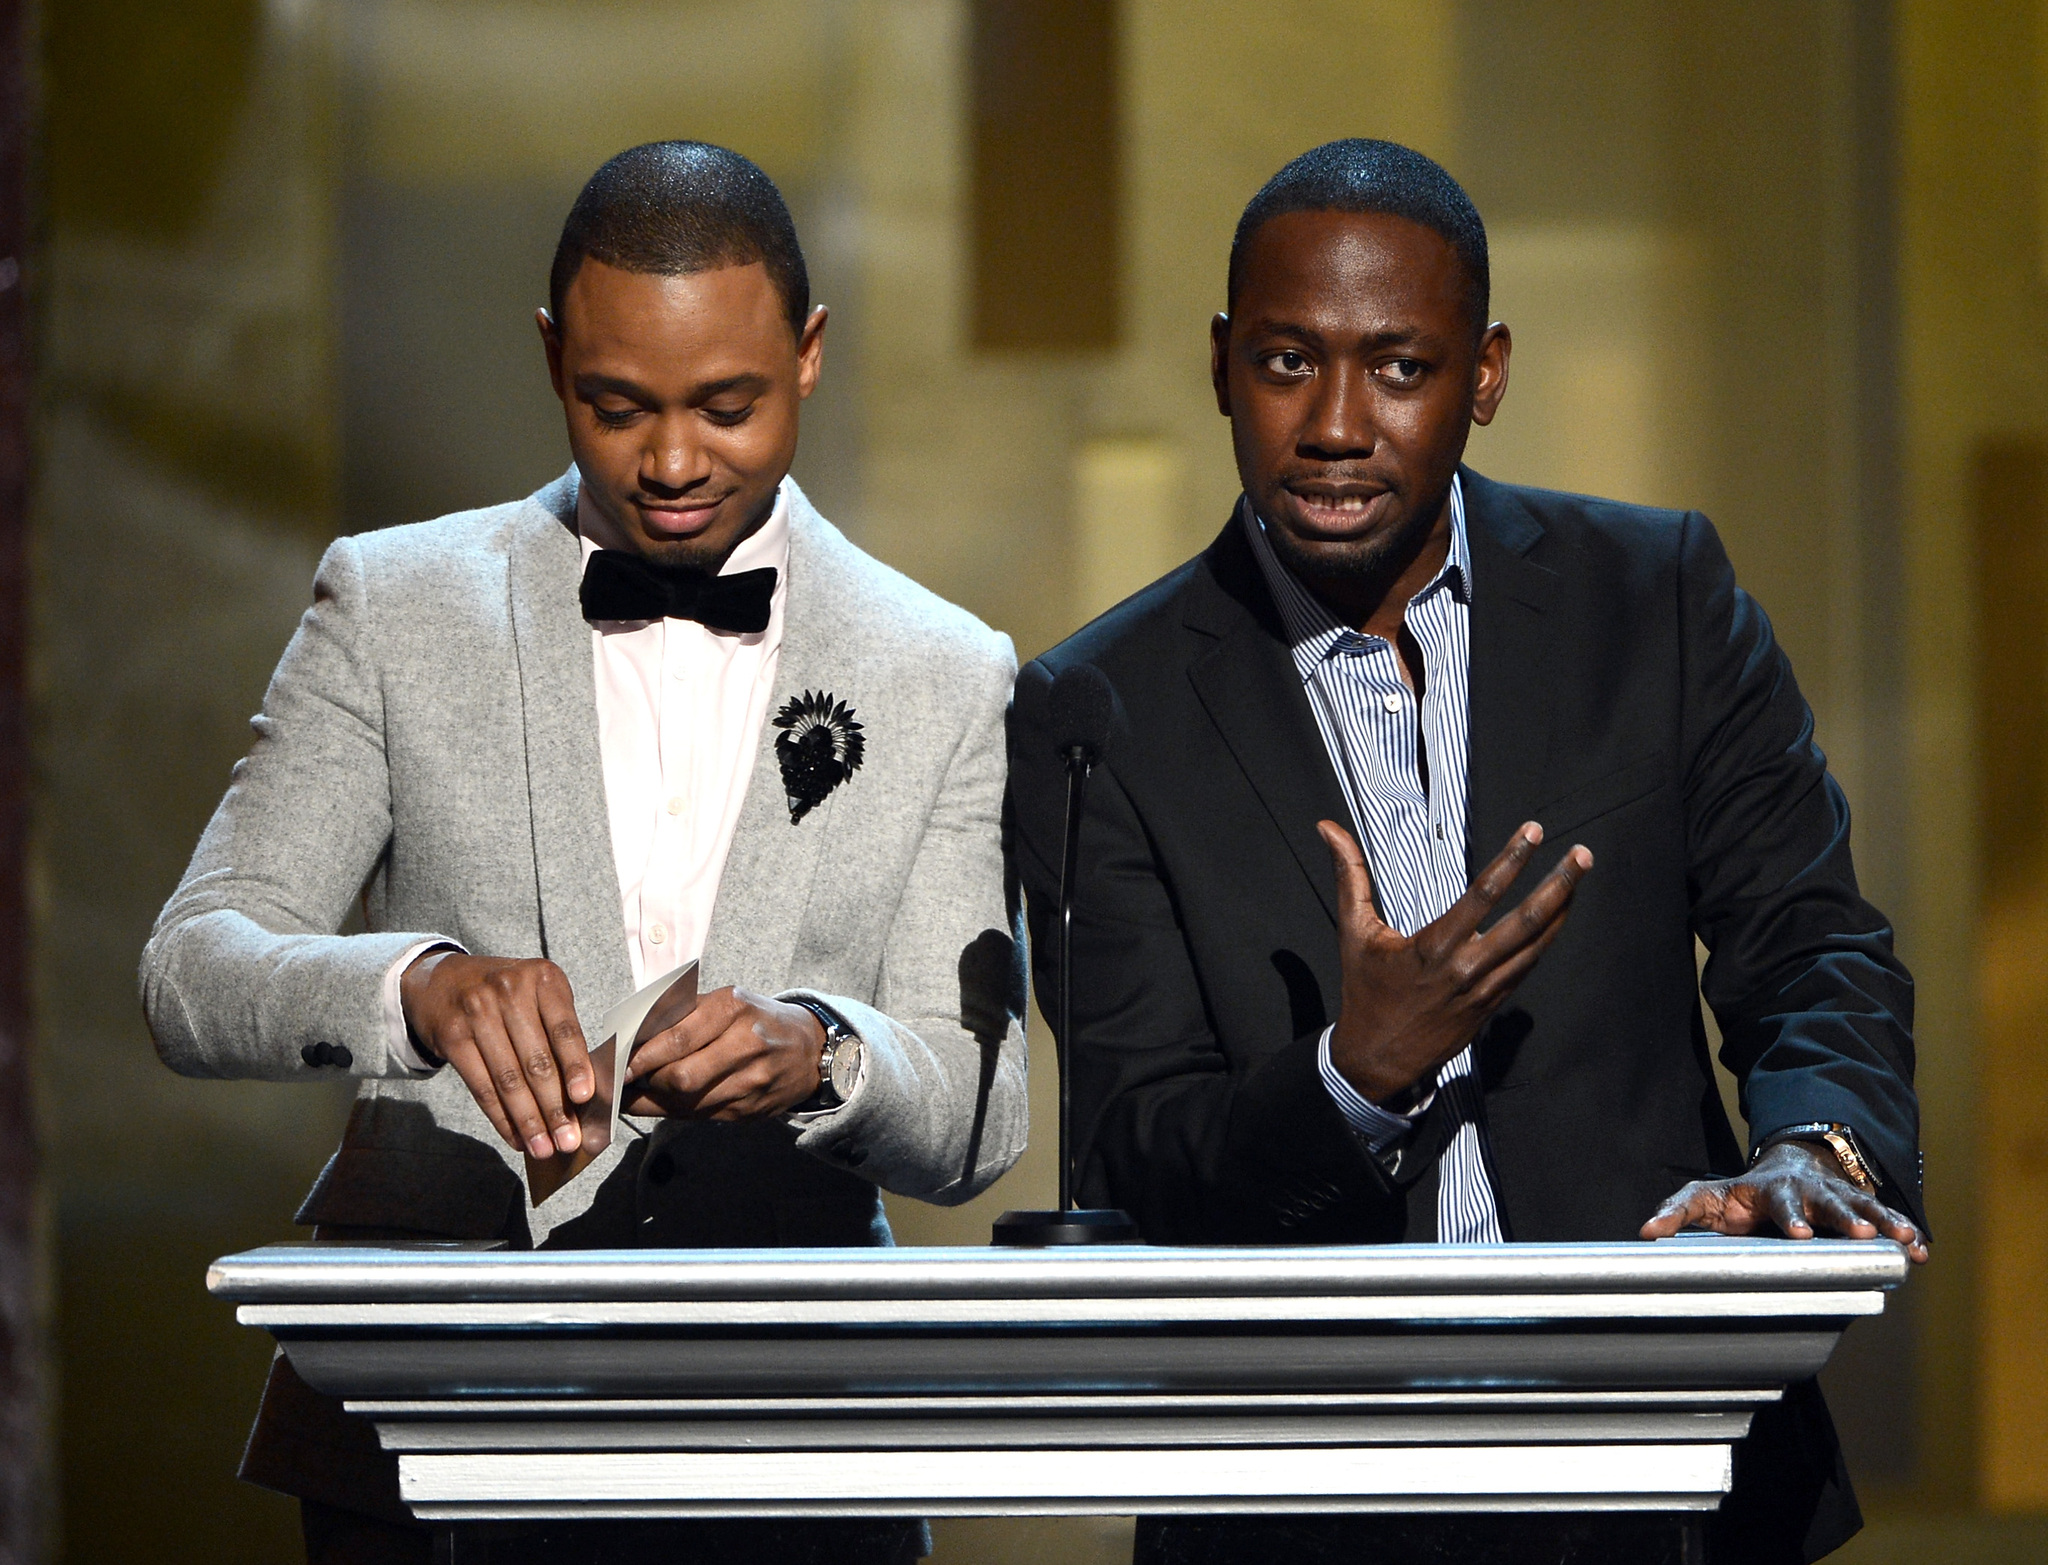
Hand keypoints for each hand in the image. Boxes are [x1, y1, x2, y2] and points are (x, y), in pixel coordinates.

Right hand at [400, 951, 593, 1158]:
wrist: (443, 981)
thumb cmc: (506, 995)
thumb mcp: (537, 995)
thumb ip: (559, 1034)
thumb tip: (581, 1096)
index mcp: (543, 978)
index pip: (565, 1029)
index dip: (576, 1066)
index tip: (584, 1098)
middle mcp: (509, 990)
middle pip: (536, 1060)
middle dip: (555, 1107)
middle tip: (569, 1140)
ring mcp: (477, 1011)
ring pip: (508, 1079)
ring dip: (529, 1121)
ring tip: (544, 1148)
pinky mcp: (452, 1036)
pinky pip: (481, 1086)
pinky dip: (501, 1118)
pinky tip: (516, 1138)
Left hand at [620, 986, 824, 1120]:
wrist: (808, 1051)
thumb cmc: (754, 1020)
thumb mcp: (725, 1002)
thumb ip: (682, 1016)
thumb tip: (629, 1040)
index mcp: (734, 1008)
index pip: (678, 1038)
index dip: (643, 1056)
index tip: (618, 1064)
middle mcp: (747, 1044)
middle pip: (682, 1077)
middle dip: (647, 1082)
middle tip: (625, 1080)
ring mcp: (751, 1082)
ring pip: (688, 1102)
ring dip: (655, 1100)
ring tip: (636, 1092)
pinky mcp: (749, 1110)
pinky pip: (700, 1116)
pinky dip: (674, 1111)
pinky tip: (661, 1102)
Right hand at [1322, 819, 1590, 1103]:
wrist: (1378, 1059)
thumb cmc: (1366, 991)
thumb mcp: (1354, 931)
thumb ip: (1349, 875)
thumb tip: (1328, 828)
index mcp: (1434, 946)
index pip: (1484, 894)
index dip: (1512, 859)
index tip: (1534, 832)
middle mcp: (1467, 967)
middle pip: (1527, 921)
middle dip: (1559, 884)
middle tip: (1583, 855)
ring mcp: (1485, 989)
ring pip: (1536, 945)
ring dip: (1562, 909)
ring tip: (1578, 876)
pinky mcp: (1493, 1004)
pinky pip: (1528, 966)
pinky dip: (1546, 938)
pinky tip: (1558, 916)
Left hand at [1641, 1141, 1929, 1261]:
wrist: (1786, 1168)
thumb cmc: (1740, 1194)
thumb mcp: (1704, 1198)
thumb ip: (1678, 1212)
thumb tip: (1646, 1233)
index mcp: (1769, 1190)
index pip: (1779, 1201)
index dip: (1790, 1217)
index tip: (1801, 1235)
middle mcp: (1807, 1190)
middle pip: (1828, 1201)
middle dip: (1843, 1218)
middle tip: (1860, 1236)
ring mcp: (1836, 1196)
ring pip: (1862, 1207)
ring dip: (1882, 1223)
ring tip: (1903, 1243)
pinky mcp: (1859, 1207)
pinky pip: (1884, 1217)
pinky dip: (1902, 1231)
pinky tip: (1920, 1251)